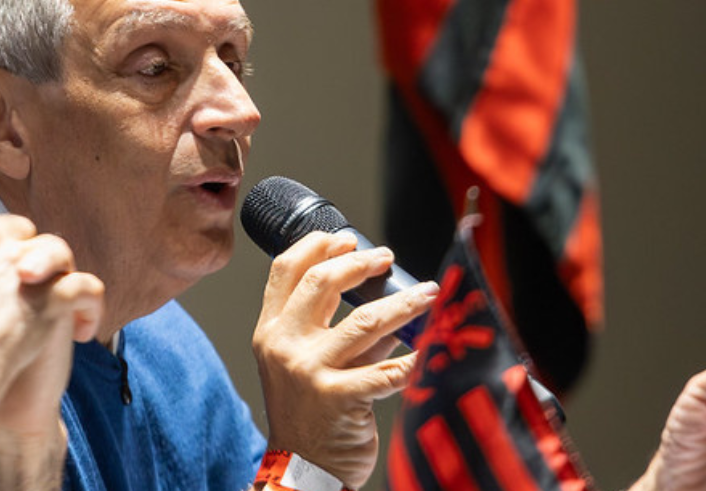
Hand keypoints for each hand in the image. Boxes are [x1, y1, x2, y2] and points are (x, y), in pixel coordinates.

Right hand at [0, 201, 103, 485]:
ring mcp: (23, 266)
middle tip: (19, 283)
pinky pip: (87, 287)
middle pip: (18, 229)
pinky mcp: (53, 297)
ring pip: (56, 250)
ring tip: (54, 298)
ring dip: (57, 272)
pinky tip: (81, 330)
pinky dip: (90, 307)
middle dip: (20, 251)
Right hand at [252, 231, 437, 488]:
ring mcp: (311, 371)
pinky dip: (415, 358)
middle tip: (386, 257)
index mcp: (271, 332)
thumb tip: (386, 304)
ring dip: (403, 303)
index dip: (317, 246)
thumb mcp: (303, 365)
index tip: (346, 238)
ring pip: (364, 320)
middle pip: (322, 283)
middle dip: (361, 263)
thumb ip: (337, 332)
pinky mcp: (339, 398)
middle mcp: (286, 346)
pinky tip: (434, 349)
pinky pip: (387, 370)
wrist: (301, 471)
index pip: (286, 271)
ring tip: (427, 293)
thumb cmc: (306, 414)